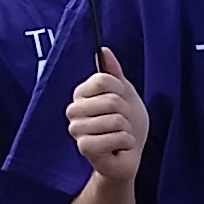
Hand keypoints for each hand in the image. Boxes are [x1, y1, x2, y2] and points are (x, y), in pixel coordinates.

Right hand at [69, 48, 148, 182]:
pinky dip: (125, 142)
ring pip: (114, 120)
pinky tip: (120, 147)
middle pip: (110, 100)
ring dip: (126, 130)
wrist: (130, 154)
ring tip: (120, 135)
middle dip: (126, 113)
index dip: (121, 90)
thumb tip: (103, 49)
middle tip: (122, 123)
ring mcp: (77, 130)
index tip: (122, 101)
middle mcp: (74, 110)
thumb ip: (113, 72)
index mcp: (81, 94)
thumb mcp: (125, 93)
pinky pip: (113, 138)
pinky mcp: (84, 148)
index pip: (103, 79)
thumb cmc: (127, 124)